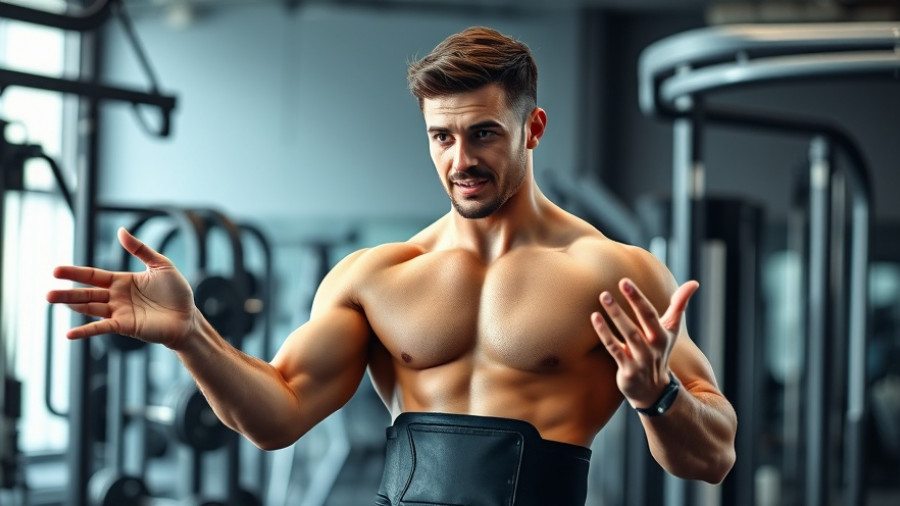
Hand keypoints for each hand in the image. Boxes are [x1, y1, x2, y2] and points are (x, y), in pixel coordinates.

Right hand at [46, 228, 195, 348]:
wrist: (188, 317)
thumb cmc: (177, 292)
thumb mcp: (161, 264)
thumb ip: (140, 249)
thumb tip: (120, 230)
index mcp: (122, 281)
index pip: (93, 276)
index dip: (75, 273)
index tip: (56, 270)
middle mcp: (116, 297)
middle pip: (86, 293)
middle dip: (67, 293)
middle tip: (47, 293)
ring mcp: (119, 313)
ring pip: (90, 308)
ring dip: (71, 306)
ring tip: (51, 301)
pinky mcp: (125, 326)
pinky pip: (102, 328)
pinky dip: (86, 331)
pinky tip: (69, 334)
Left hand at [591, 278, 698, 408]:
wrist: (653, 390)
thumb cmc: (659, 351)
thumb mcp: (671, 330)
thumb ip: (679, 305)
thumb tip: (694, 283)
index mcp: (662, 335)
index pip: (650, 313)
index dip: (638, 297)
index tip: (624, 281)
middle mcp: (653, 347)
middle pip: (641, 322)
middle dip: (629, 305)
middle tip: (611, 287)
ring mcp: (640, 359)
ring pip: (628, 334)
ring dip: (616, 315)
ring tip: (604, 297)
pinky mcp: (627, 370)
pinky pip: (615, 349)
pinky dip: (605, 334)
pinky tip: (595, 318)